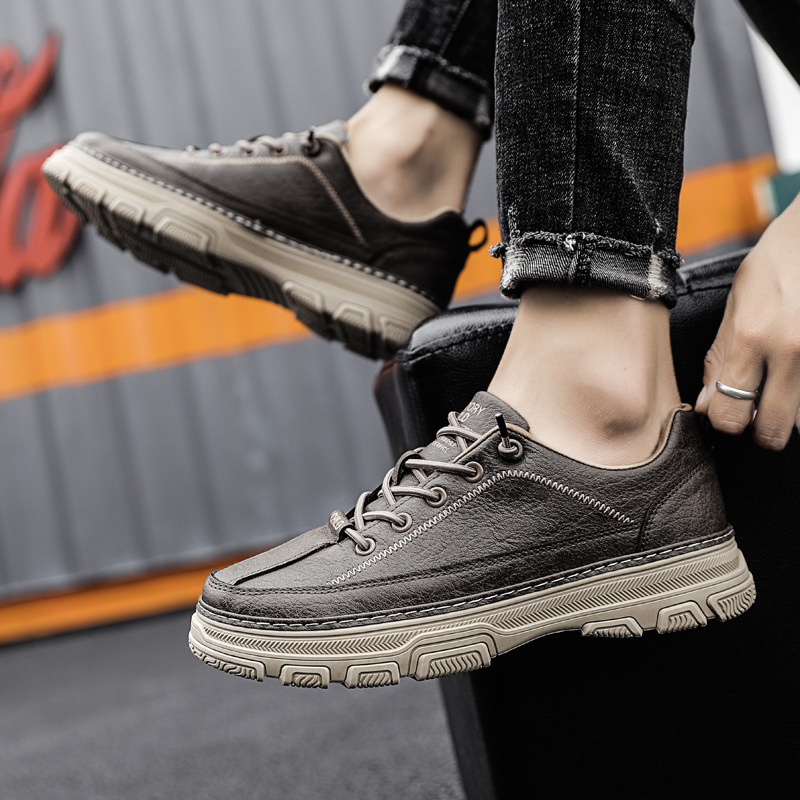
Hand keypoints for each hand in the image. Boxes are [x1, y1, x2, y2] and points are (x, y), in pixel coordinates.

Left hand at [695, 198, 799, 449]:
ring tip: (779, 386)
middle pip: (772, 431)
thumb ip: (720, 357)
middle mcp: (790, 351)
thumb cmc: (780, 261)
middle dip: (759, 428)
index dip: (723, 418)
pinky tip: (795, 373)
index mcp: (752, 336)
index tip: (724, 408)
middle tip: (755, 409)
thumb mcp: (737, 302)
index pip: (729, 414)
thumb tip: (707, 403)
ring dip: (788, 413)